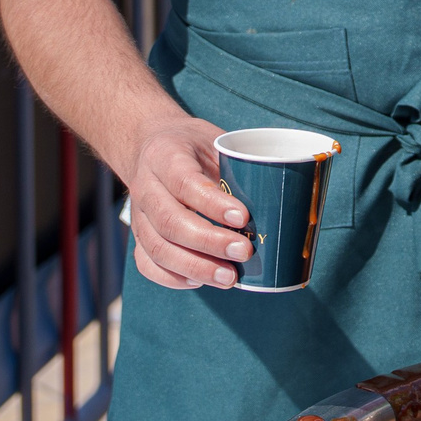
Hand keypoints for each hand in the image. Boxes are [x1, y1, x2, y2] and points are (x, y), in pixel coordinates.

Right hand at [125, 116, 251, 289]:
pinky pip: (147, 263)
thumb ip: (237, 164)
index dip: (213, 204)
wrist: (150, 146)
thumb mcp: (214, 140)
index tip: (243, 217)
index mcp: (166, 156)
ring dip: (195, 267)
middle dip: (210, 242)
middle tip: (244, 251)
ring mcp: (138, 215)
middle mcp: (146, 187)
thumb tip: (282, 196)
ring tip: (229, 277)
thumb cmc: (192, 146)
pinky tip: (200, 281)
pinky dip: (172, 277)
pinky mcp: (139, 236)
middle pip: (171, 222)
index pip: (186, 183)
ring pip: (158, 248)